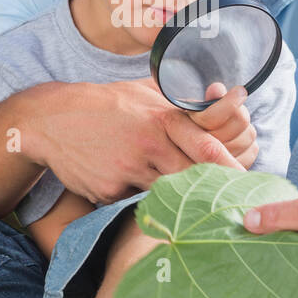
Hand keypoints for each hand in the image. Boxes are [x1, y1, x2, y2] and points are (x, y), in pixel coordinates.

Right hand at [30, 78, 244, 205]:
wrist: (51, 119)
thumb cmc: (105, 104)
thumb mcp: (143, 93)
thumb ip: (178, 101)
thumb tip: (219, 100)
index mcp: (162, 119)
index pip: (207, 147)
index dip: (231, 169)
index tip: (247, 185)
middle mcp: (149, 145)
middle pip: (191, 177)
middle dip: (207, 192)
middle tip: (225, 204)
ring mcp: (128, 170)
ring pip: (165, 192)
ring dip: (172, 196)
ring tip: (181, 203)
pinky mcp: (109, 190)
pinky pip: (133, 200)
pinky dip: (135, 196)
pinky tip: (122, 183)